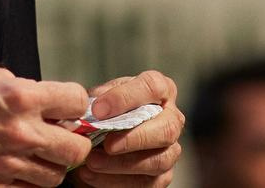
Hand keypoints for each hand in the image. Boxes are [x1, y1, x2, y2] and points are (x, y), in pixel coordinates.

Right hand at [0, 65, 94, 187]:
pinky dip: (28, 181)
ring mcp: (8, 164)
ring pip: (56, 176)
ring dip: (52, 164)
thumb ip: (23, 89)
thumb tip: (46, 102)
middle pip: (76, 149)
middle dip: (74, 141)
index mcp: (21, 98)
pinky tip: (18, 167)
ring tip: (38, 154)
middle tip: (63, 136)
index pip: (77, 102)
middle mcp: (20, 133)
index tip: (70, 107)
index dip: (77, 103)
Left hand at [71, 71, 183, 185]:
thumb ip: (98, 98)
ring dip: (122, 164)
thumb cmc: (106, 111)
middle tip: (106, 144)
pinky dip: (116, 181)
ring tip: (92, 161)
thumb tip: (91, 107)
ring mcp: (171, 149)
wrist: (102, 141)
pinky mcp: (163, 176)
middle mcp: (172, 118)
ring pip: (158, 161)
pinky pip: (146, 184)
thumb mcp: (101, 97)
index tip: (98, 110)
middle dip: (135, 138)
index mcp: (161, 90)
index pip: (153, 86)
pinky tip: (92, 175)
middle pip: (167, 128)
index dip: (126, 98)